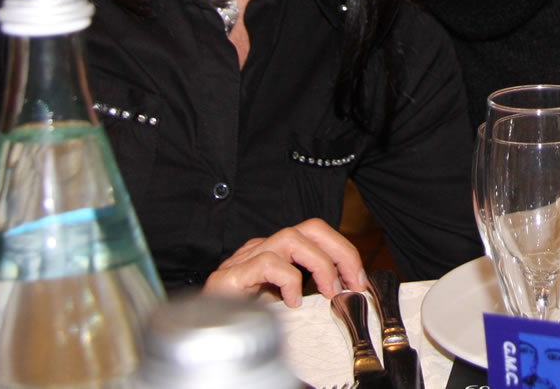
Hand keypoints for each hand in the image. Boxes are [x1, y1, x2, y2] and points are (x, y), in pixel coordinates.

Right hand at [203, 217, 366, 306]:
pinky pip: (266, 262)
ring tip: (329, 292)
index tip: (359, 280)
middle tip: (353, 281)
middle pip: (309, 227)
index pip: (316, 234)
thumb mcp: (283, 301)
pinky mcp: (231, 276)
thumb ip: (308, 291)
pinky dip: (287, 279)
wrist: (200, 331)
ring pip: (290, 238)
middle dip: (340, 250)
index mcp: (276, 252)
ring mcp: (245, 259)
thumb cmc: (241, 317)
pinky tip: (291, 301)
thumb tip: (346, 291)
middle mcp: (262, 248)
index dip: (343, 252)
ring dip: (319, 264)